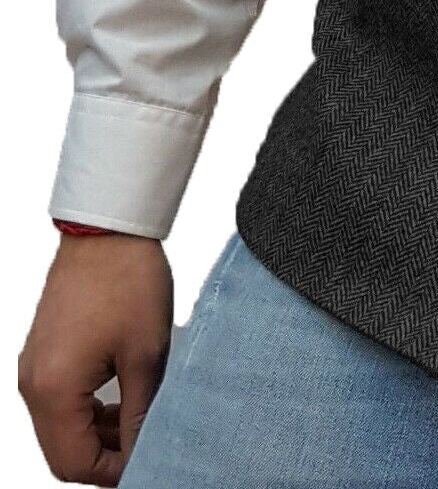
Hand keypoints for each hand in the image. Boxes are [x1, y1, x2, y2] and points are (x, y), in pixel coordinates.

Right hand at [19, 234, 172, 485]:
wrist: (109, 229)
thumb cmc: (128, 281)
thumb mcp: (146, 355)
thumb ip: (140, 414)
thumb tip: (142, 453)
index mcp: (54, 390)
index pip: (73, 463)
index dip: (112, 472)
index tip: (148, 460)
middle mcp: (33, 384)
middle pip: (61, 450)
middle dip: (103, 455)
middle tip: (145, 443)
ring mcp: (33, 367)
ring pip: (59, 427)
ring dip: (96, 433)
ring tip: (138, 419)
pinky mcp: (42, 352)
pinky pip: (57, 400)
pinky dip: (85, 409)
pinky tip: (120, 397)